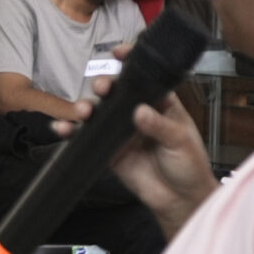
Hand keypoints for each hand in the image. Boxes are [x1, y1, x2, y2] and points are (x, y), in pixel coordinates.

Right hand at [66, 66, 215, 238]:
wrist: (179, 200)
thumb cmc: (189, 166)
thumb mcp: (180, 141)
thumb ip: (159, 126)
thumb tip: (139, 111)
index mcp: (161, 103)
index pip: (144, 76)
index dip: (130, 61)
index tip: (119, 53)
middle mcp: (138, 112)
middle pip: (115, 91)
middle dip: (103, 84)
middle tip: (102, 89)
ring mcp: (121, 130)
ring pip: (98, 111)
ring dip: (86, 107)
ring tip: (83, 112)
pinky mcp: (108, 150)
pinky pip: (87, 137)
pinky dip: (73, 132)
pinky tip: (64, 129)